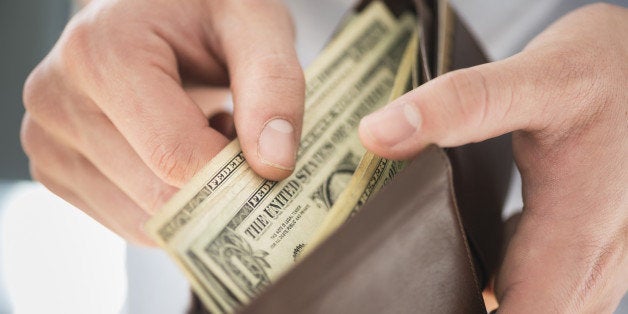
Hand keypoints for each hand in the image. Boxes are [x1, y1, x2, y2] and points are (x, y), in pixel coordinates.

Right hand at [21, 0, 303, 244]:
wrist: (156, 9)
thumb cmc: (204, 9)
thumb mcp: (255, 24)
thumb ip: (274, 86)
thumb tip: (274, 164)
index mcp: (101, 53)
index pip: (176, 156)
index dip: (236, 174)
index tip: (268, 159)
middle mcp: (57, 98)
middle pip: (158, 195)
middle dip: (215, 186)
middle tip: (234, 135)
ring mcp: (47, 139)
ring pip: (143, 220)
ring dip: (191, 197)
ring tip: (202, 134)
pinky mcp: (56, 168)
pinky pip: (127, 221)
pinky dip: (164, 204)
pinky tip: (174, 153)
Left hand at [360, 4, 626, 312]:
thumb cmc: (605, 69)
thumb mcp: (535, 79)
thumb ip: (460, 105)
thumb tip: (378, 133)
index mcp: (577, 236)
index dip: (465, 313)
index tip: (418, 295)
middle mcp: (596, 261)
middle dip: (466, 306)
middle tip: (411, 279)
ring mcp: (596, 257)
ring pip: (538, 306)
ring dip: (488, 300)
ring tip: (430, 268)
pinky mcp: (586, 244)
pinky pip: (546, 286)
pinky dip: (506, 283)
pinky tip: (467, 255)